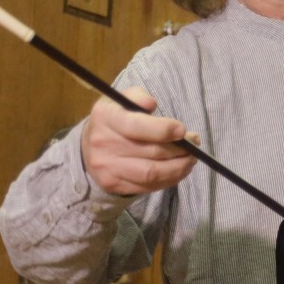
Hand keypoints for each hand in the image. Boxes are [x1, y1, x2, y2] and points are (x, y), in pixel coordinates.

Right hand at [81, 86, 198, 195]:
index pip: (136, 126)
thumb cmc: (115, 119)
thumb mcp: (122, 99)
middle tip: (195, 144)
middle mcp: (103, 143)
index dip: (163, 130)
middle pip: (150, 152)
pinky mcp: (113, 185)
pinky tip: (178, 170)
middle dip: (180, 149)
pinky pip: (147, 186)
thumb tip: (151, 104)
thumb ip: (138, 97)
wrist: (88, 147)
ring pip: (151, 173)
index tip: (183, 130)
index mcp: (106, 117)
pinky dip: (168, 180)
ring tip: (191, 159)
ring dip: (178, 168)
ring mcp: (107, 167)